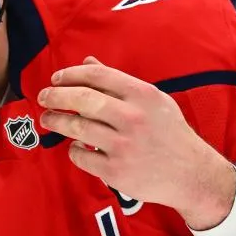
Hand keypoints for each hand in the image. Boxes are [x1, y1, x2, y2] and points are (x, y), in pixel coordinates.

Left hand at [38, 57, 235, 229]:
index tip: (56, 78)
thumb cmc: (170, 133)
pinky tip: (76, 145)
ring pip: (77, 128)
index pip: (98, 75)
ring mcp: (124, 146)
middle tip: (43, 98)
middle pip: (83, 100)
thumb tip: (87, 62)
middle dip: (56, 96)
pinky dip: (74, 150)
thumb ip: (119, 82)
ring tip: (47, 119)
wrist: (192, 174)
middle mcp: (134, 118)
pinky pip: (81, 156)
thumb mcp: (154, 101)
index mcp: (143, 95)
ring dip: (57, 121)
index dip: (71, 74)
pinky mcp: (116, 171)